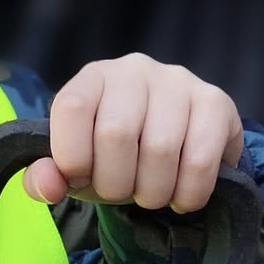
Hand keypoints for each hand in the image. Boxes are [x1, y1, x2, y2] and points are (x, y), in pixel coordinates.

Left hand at [22, 53, 244, 214]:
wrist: (174, 152)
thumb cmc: (114, 157)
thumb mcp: (75, 168)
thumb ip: (48, 177)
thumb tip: (47, 185)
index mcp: (92, 77)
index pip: (72, 107)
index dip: (72, 156)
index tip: (81, 178)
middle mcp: (134, 69)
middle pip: (117, 133)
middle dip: (116, 183)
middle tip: (123, 192)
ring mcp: (178, 81)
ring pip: (161, 149)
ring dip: (153, 192)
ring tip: (151, 193)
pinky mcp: (216, 102)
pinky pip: (200, 160)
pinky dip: (188, 193)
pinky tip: (181, 194)